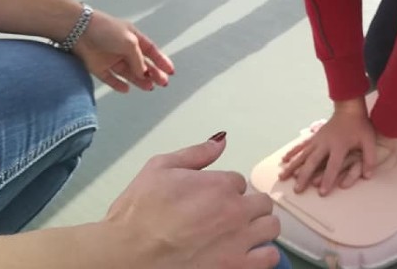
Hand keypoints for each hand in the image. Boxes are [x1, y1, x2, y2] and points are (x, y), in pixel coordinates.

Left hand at [72, 10, 173, 92]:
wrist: (78, 31)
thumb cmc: (106, 30)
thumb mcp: (129, 42)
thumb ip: (138, 59)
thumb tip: (143, 72)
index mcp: (133, 38)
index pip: (151, 51)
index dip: (161, 60)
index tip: (170, 71)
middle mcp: (123, 49)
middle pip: (141, 64)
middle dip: (153, 73)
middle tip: (162, 83)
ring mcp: (111, 59)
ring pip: (129, 73)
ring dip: (140, 80)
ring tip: (149, 87)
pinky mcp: (99, 68)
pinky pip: (111, 79)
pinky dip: (119, 85)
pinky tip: (127, 89)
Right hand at [105, 137, 280, 268]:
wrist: (126, 256)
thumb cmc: (137, 213)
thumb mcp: (159, 168)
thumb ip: (196, 153)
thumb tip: (222, 140)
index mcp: (219, 185)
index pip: (239, 181)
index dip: (225, 190)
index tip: (210, 200)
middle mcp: (235, 211)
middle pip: (261, 202)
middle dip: (247, 207)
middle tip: (227, 218)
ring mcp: (239, 241)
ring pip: (271, 227)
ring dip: (259, 229)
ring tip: (241, 236)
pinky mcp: (237, 267)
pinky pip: (270, 258)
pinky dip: (263, 255)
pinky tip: (247, 255)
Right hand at [279, 98, 376, 195]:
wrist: (349, 109)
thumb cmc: (360, 126)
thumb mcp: (369, 141)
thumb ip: (369, 158)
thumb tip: (368, 175)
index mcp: (339, 145)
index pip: (333, 165)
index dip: (328, 179)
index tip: (322, 192)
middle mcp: (325, 143)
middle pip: (313, 161)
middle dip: (304, 176)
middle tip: (297, 189)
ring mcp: (318, 139)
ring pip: (303, 154)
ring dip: (292, 166)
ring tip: (282, 177)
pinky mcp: (314, 137)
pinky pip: (301, 145)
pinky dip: (292, 152)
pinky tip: (284, 160)